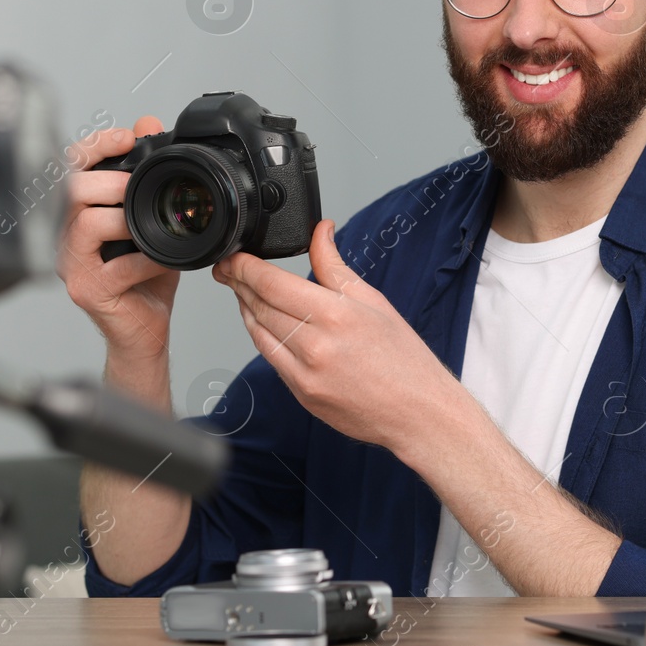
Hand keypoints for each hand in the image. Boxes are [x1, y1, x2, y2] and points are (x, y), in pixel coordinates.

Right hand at [57, 115, 180, 369]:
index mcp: (76, 214)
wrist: (143, 330)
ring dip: (125, 218)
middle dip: (109, 180)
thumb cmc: (143, 277)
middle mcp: (66, 237)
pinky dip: (147, 259)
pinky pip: (117, 267)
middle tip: (138, 186)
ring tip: (149, 224)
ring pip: (86, 223)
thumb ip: (149, 174)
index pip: (70, 168)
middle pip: (71, 190)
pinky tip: (163, 259)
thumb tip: (149, 124)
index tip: (127, 137)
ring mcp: (73, 265)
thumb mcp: (151, 218)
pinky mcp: (88, 291)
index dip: (94, 146)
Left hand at [212, 219, 459, 455]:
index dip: (245, 268)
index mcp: (336, 316)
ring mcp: (305, 375)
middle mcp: (317, 346)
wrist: (417, 413)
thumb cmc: (404, 359)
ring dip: (244, 309)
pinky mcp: (302, 394)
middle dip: (238, 284)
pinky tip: (260, 322)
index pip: (273, 284)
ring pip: (259, 333)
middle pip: (260, 306)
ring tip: (239, 291)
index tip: (233, 257)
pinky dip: (260, 336)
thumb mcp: (373, 301)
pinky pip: (270, 359)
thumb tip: (320, 232)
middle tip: (227, 269)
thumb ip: (335, 266)